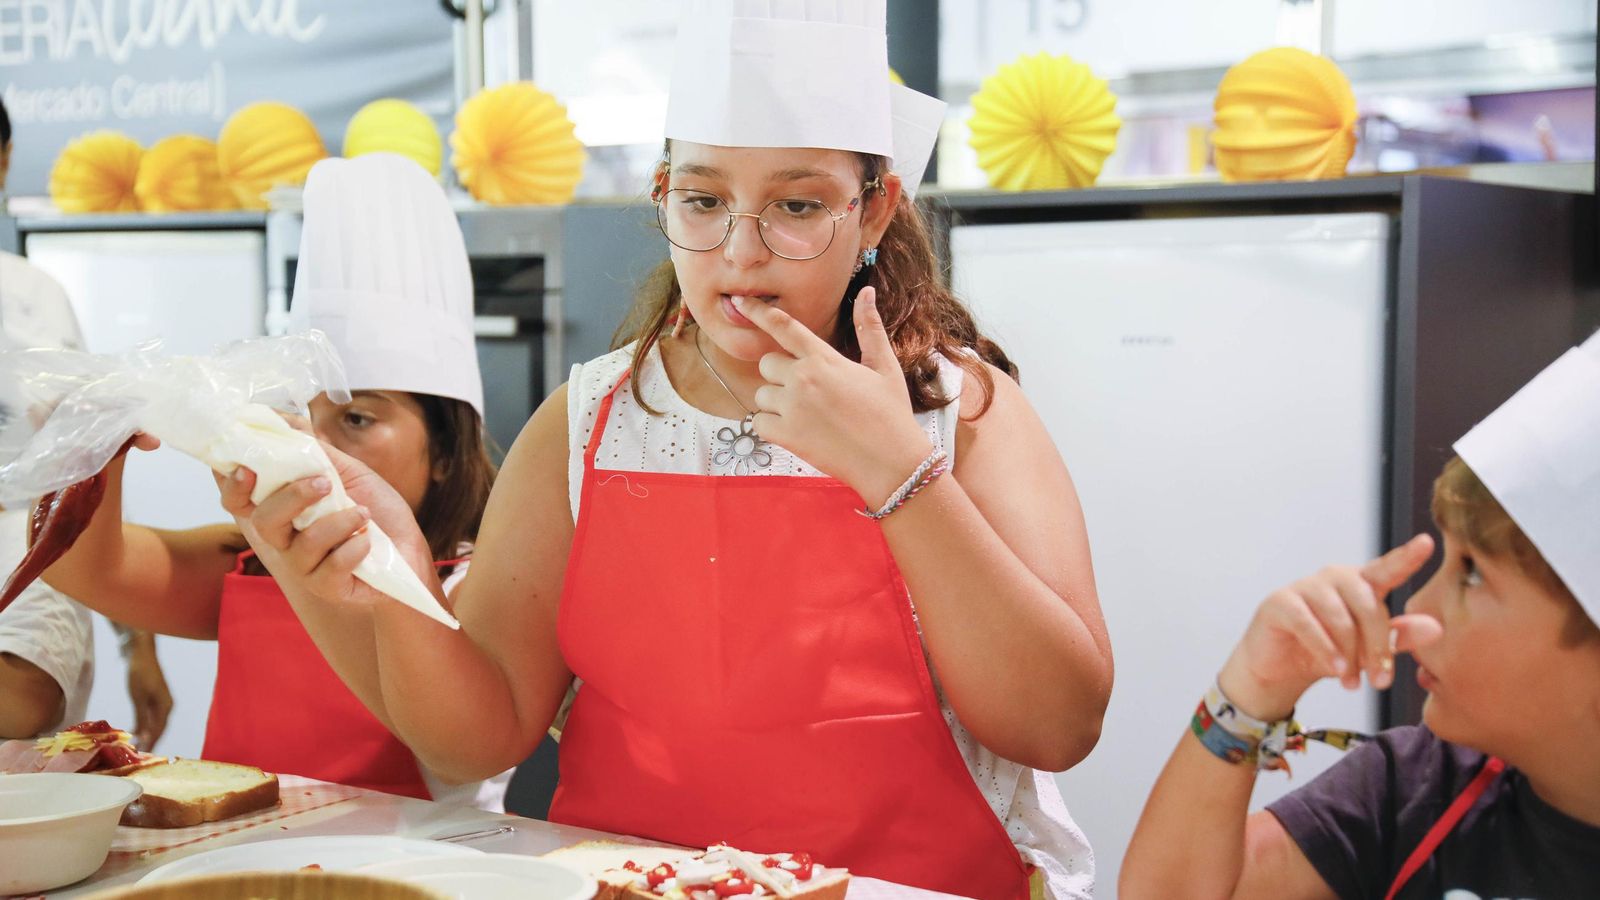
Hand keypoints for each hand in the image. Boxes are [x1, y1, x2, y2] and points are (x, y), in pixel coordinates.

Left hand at [123, 630, 171, 749]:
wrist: (141, 653)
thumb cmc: (139, 673)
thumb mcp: (138, 697)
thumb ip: (141, 718)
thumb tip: (144, 737)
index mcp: (165, 706)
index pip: (158, 730)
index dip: (151, 743)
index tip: (142, 755)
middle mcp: (166, 706)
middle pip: (159, 728)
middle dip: (150, 741)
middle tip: (139, 754)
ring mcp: (161, 702)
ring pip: (154, 723)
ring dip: (146, 734)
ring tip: (136, 745)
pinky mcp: (154, 698)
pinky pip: (150, 716)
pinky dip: (143, 724)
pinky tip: (134, 730)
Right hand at [215, 441, 429, 607]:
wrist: (410, 550)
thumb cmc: (376, 511)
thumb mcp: (349, 472)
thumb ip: (314, 450)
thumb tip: (281, 416)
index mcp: (283, 511)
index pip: (239, 503)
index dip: (233, 487)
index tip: (246, 468)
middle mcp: (286, 541)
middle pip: (263, 523)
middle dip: (292, 498)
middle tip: (325, 484)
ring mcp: (305, 568)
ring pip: (301, 545)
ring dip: (336, 523)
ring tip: (362, 513)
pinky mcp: (329, 587)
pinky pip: (332, 567)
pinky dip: (354, 547)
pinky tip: (368, 541)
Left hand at [735, 287, 931, 503]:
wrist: (891, 461)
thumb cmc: (890, 414)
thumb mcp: (884, 366)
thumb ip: (869, 327)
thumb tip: (867, 292)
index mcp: (824, 359)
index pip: (784, 327)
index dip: (759, 312)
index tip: (742, 304)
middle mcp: (803, 379)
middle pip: (766, 364)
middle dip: (780, 375)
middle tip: (807, 392)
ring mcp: (792, 408)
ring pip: (762, 394)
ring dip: (776, 403)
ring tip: (808, 415)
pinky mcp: (786, 435)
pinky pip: (758, 422)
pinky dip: (771, 427)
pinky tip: (797, 431)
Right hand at [1217, 534, 1436, 720]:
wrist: (1280, 670)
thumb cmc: (1328, 653)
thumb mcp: (1368, 650)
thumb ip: (1399, 637)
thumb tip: (1436, 628)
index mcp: (1360, 584)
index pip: (1387, 568)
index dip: (1406, 556)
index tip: (1427, 543)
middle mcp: (1334, 578)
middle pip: (1368, 605)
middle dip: (1377, 647)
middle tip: (1381, 682)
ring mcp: (1305, 586)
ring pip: (1340, 618)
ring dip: (1350, 655)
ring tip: (1352, 683)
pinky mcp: (1281, 601)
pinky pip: (1309, 624)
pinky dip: (1325, 649)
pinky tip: (1335, 668)